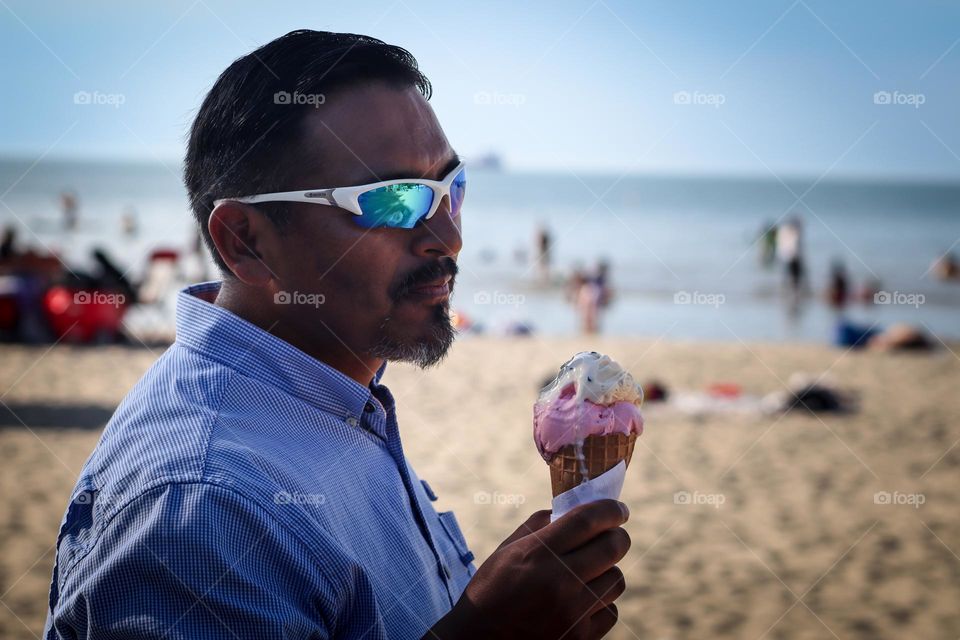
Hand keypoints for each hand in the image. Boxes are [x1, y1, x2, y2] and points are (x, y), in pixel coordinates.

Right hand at [428, 499, 630, 639]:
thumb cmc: (490, 592)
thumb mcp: (506, 551)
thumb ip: (538, 527)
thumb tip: (568, 509)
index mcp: (538, 554)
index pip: (587, 521)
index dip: (610, 509)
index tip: (618, 508)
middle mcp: (560, 581)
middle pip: (613, 547)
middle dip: (618, 536)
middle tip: (614, 535)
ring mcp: (573, 612)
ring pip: (616, 579)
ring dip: (608, 570)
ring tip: (591, 571)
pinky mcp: (581, 638)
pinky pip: (611, 611)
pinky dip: (602, 603)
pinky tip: (584, 601)